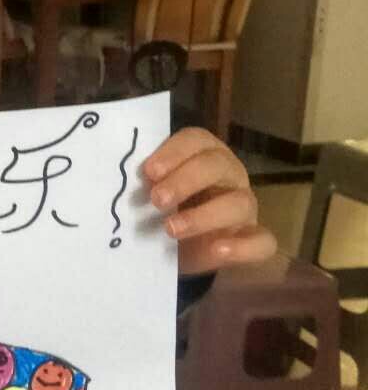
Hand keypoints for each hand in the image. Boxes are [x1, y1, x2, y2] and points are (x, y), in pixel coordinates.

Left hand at [141, 128, 276, 276]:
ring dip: (204, 216)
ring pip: (238, 203)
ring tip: (171, 229)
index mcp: (204, 153)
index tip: (149, 171)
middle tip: (156, 199)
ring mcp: (244, 207)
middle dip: (185, 181)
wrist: (175, 248)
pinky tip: (218, 249)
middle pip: (216, 166)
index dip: (174, 152)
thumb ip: (146, 182)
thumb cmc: (164, 208)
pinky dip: (242, 247)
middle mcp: (229, 174)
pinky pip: (261, 241)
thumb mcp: (152, 191)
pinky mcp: (252, 238)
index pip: (196, 140)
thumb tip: (128, 181)